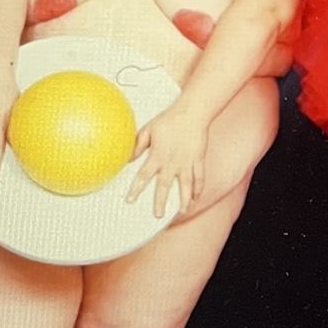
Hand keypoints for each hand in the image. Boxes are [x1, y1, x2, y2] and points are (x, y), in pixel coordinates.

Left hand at [127, 103, 208, 221]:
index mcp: (157, 155)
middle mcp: (172, 162)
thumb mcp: (149, 129)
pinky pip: (200, 177)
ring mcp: (187, 162)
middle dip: (160, 202)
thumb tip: (128, 158)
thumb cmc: (169, 119)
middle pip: (164, 186)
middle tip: (157, 215)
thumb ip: (138, 145)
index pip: (143, 176)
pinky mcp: (198, 159)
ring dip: (184, 199)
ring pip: (185, 186)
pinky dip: (199, 188)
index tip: (130, 201)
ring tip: (183, 211)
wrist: (192, 112)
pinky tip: (197, 197)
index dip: (135, 189)